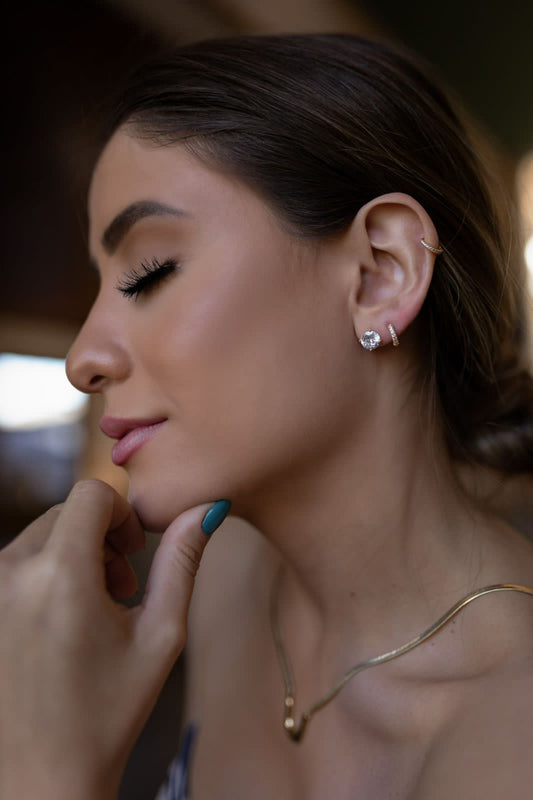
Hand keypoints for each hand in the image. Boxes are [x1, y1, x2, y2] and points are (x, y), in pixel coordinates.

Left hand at [0, 480, 223, 799]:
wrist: (43, 776)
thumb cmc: (108, 712)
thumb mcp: (160, 635)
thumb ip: (183, 562)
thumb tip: (205, 509)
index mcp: (59, 575)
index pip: (90, 494)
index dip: (122, 513)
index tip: (135, 550)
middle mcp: (11, 573)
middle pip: (65, 513)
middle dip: (100, 537)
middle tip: (122, 586)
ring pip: (40, 537)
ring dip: (72, 555)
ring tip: (95, 607)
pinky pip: (17, 563)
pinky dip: (45, 574)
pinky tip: (63, 620)